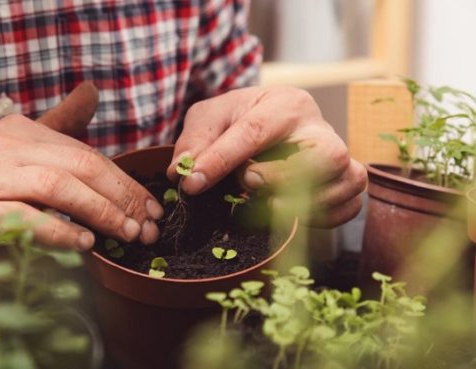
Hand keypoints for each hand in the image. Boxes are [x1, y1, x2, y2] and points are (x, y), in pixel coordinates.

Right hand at [0, 89, 162, 248]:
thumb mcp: (11, 147)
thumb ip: (55, 125)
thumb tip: (91, 91)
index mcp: (18, 131)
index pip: (85, 154)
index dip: (124, 181)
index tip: (151, 207)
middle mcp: (2, 147)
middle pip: (79, 166)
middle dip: (122, 196)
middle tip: (148, 225)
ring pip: (56, 186)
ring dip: (100, 210)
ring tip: (127, 233)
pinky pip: (22, 218)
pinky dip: (58, 230)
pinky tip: (83, 243)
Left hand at [167, 86, 366, 227]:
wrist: (269, 124)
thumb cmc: (239, 119)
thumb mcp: (210, 117)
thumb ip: (195, 140)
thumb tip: (183, 172)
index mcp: (285, 103)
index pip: (255, 131)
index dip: (221, 160)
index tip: (192, 184)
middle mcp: (320, 127)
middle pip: (326, 156)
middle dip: (283, 179)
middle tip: (250, 183)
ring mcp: (342, 155)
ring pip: (346, 181)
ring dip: (303, 203)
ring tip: (267, 202)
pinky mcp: (348, 181)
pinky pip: (350, 205)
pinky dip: (323, 217)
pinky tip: (291, 212)